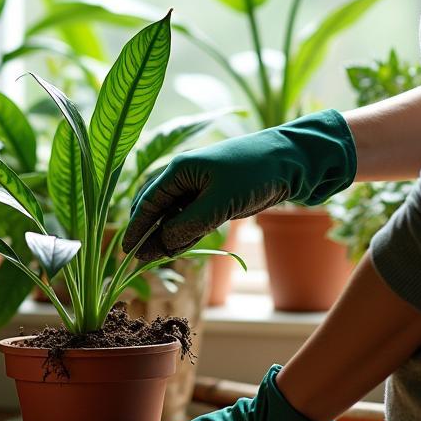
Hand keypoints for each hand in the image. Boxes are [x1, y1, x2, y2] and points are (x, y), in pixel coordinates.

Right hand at [123, 109, 356, 260]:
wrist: (293, 161)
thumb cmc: (256, 172)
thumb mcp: (220, 202)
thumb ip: (189, 224)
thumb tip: (164, 243)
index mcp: (180, 169)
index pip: (149, 202)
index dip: (137, 228)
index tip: (127, 251)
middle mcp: (185, 175)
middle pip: (157, 207)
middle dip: (148, 233)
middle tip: (139, 260)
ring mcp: (200, 186)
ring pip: (174, 214)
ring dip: (166, 235)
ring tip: (157, 258)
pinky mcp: (215, 196)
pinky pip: (191, 216)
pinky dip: (183, 231)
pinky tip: (177, 247)